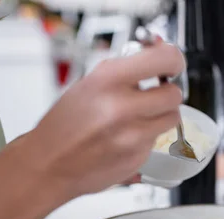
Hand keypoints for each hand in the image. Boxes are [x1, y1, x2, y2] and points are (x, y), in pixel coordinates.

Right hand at [21, 38, 184, 198]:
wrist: (48, 164)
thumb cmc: (65, 124)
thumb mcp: (90, 83)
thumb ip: (126, 67)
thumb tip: (158, 48)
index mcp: (109, 80)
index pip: (165, 59)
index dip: (174, 60)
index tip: (172, 64)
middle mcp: (123, 108)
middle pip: (174, 94)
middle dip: (167, 92)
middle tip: (155, 94)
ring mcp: (133, 136)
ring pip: (172, 118)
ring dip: (161, 116)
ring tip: (137, 117)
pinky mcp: (139, 158)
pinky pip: (157, 140)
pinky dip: (147, 137)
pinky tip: (125, 138)